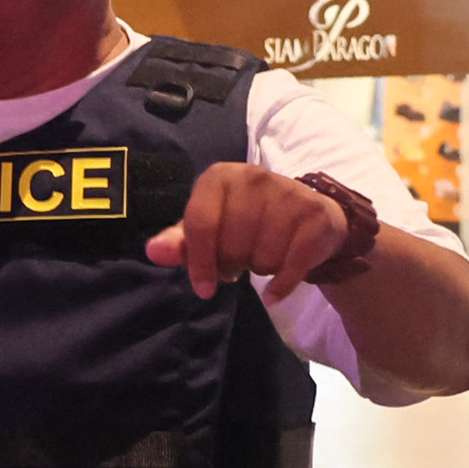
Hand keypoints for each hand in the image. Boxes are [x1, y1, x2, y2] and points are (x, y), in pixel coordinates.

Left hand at [149, 162, 356, 299]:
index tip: (204, 287)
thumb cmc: (248, 223)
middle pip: (232, 245)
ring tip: (263, 255)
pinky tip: (276, 290)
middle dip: (233, 264)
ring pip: (262, 258)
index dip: (199, 262)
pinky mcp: (315, 214)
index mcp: (220, 176)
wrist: (309, 218)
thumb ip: (180, 242)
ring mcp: (288, 192)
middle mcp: (254, 177)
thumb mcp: (210, 229)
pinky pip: (292, 265)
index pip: (200, 224)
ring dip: (260, 269)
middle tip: (241, 259)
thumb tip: (154, 252)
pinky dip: (281, 286)